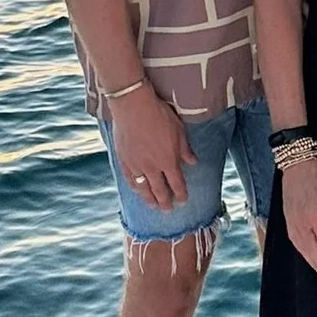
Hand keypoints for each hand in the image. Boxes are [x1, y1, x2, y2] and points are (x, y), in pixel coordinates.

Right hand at [110, 87, 197, 209]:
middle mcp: (152, 167)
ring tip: (154, 206)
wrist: (133, 107)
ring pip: (144, 189)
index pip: (177, 184)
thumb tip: (193, 163)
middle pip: (160, 191)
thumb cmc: (159, 115)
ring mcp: (136, 166)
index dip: (180, 194)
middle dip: (165, 202)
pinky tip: (138, 191)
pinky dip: (135, 188)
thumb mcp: (179, 130)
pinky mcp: (124, 160)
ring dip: (150, 199)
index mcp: (168, 161)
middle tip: (168, 210)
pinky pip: (130, 180)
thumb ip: (185, 150)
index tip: (183, 201)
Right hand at [282, 158, 316, 279]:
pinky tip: (308, 256)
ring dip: (312, 262)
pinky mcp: (287, 219)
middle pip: (312, 250)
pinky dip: (302, 252)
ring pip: (302, 248)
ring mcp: (291, 221)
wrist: (295, 163)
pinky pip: (294, 241)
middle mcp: (300, 221)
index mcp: (314, 214)